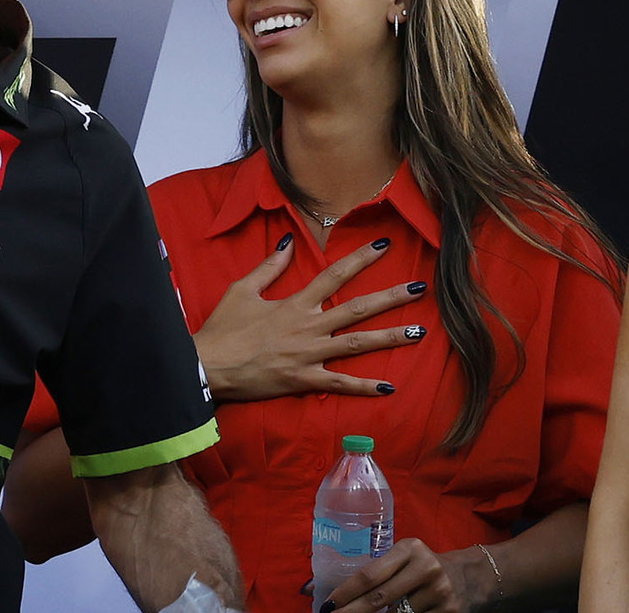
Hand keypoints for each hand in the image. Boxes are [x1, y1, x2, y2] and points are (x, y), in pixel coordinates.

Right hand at [193, 235, 421, 400]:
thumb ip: (268, 268)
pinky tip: (390, 387)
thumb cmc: (223, 328)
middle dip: (391, 298)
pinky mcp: (305, 380)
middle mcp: (308, 327)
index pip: (333, 276)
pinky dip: (366, 387)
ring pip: (357, 345)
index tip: (384, 247)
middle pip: (357, 309)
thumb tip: (288, 242)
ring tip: (418, 333)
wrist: (209, 365)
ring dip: (390, 338)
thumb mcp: (241, 291)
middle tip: (420, 289)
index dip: (360, 260)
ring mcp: (309, 355)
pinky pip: (341, 384)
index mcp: (294, 303)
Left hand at [318, 539, 489, 612]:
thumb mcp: (402, 558)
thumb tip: (325, 591)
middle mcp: (426, 568)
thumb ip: (375, 571)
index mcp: (409, 549)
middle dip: (354, 611)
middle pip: (381, 598)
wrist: (470, 576)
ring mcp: (441, 592)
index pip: (370, 575)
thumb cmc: (422, 567)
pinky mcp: (451, 612)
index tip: (328, 604)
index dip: (346, 592)